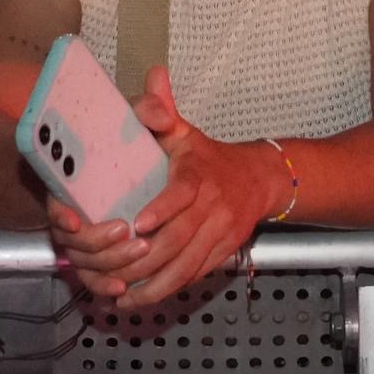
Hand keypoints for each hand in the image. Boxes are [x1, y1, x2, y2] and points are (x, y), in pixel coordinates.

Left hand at [49, 68, 282, 312]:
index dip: (163, 209)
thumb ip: (162, 108)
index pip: (182, 193)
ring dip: (155, 286)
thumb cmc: (208, 156)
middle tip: (112, 273)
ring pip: (187, 266)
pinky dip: (170, 289)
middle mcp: (213, 206)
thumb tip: (153, 74)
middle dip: (145, 261)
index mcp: (198, 174)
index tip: (138, 224)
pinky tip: (143, 298)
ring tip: (122, 296)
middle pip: (180, 239)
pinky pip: (196, 276)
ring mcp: (220, 232)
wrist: (261, 179)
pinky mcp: (224, 252)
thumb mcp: (186, 130)